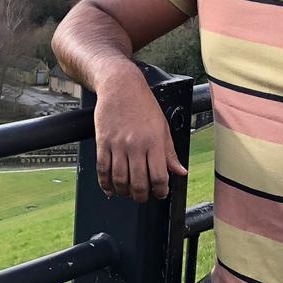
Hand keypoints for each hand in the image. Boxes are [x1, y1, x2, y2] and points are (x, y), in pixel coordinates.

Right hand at [93, 66, 188, 202]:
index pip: (159, 177)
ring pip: (120, 179)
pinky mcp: (102, 142)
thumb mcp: (163, 126)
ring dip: (123, 192)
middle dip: (142, 196)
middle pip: (138, 183)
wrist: (120, 85)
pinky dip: (105, 183)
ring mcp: (117, 144)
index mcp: (154, 142)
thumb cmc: (143, 103)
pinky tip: (109, 188)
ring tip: (127, 192)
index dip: (160, 191)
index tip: (160, 193)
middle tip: (143, 196)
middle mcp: (136, 145)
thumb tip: (179, 171)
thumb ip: (170, 152)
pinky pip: (102, 169)